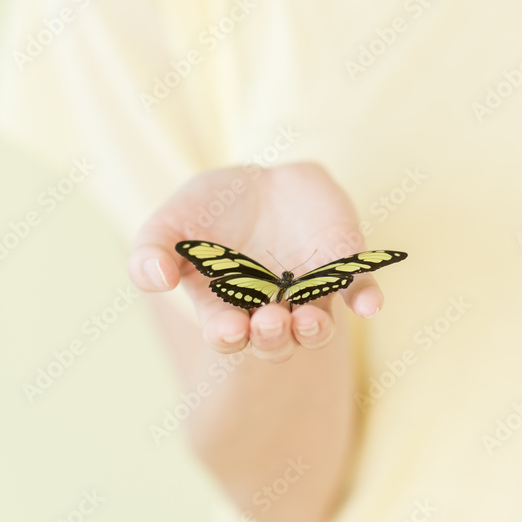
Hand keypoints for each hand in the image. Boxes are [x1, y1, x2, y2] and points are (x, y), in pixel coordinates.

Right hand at [128, 162, 382, 362]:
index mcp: (226, 307)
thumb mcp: (169, 223)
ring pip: (318, 325)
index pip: (228, 335)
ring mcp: (309, 289)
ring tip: (309, 321)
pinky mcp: (341, 264)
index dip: (229, 335)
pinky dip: (366, 297)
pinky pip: (358, 288)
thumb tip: (154, 278)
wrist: (261, 181)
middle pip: (276, 340)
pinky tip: (370, 304)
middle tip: (271, 322)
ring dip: (315, 329)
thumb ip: (150, 252)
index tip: (229, 327)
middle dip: (274, 339)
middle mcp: (271, 308)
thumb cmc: (209, 209)